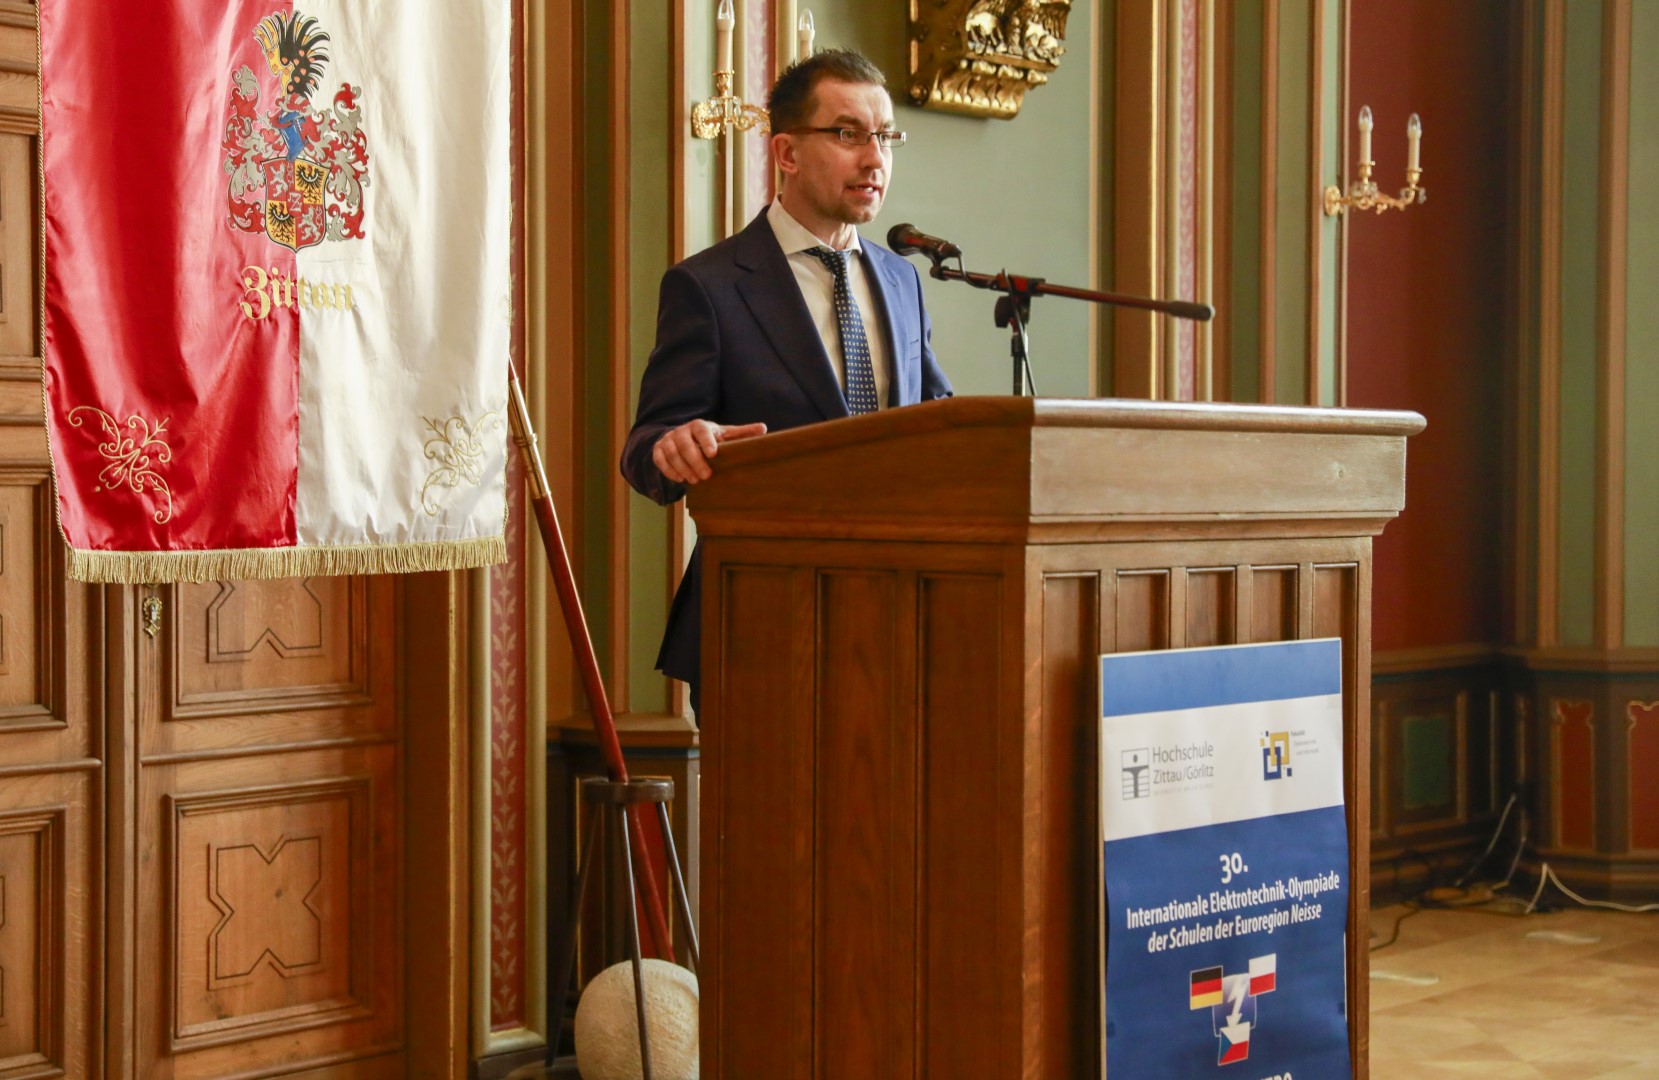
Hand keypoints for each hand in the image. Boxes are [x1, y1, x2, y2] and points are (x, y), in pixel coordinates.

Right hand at [651, 419, 767, 484]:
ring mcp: (668, 440)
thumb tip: (763, 429)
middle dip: (695, 461)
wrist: (682, 438)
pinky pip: (660, 459)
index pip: (700, 429)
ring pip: (671, 453)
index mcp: (699, 426)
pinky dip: (669, 470)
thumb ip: (742, 433)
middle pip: (684, 444)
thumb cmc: (709, 438)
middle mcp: (681, 431)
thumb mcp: (724, 435)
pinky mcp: (658, 450)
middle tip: (706, 476)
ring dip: (682, 468)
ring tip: (694, 481)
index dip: (706, 440)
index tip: (714, 454)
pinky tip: (680, 480)